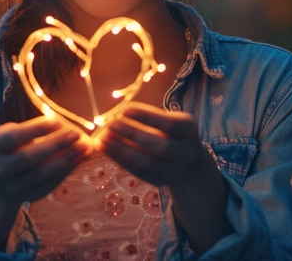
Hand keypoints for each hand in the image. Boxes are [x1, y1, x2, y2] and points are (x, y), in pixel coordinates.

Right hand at [0, 116, 89, 249]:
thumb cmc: (13, 145)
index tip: (57, 120)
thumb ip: (35, 128)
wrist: (1, 178)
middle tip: (77, 133)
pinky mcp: (28, 196)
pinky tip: (80, 158)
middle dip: (55, 144)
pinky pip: (50, 184)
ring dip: (66, 159)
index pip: (14, 137)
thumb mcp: (14, 132)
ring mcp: (13, 186)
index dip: (36, 129)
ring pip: (42, 173)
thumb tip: (64, 123)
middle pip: (29, 157)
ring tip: (85, 146)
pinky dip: (66, 170)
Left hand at [99, 102, 230, 252]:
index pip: (169, 123)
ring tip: (103, 139)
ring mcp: (174, 170)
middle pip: (160, 146)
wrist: (188, 162)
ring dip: (122, 150)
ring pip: (147, 163)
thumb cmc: (171, 131)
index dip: (146, 116)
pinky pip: (139, 172)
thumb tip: (115, 113)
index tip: (124, 109)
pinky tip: (106, 149)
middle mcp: (186, 152)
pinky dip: (120, 160)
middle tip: (110, 125)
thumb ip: (147, 116)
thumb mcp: (169, 118)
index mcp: (189, 129)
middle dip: (133, 134)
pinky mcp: (161, 181)